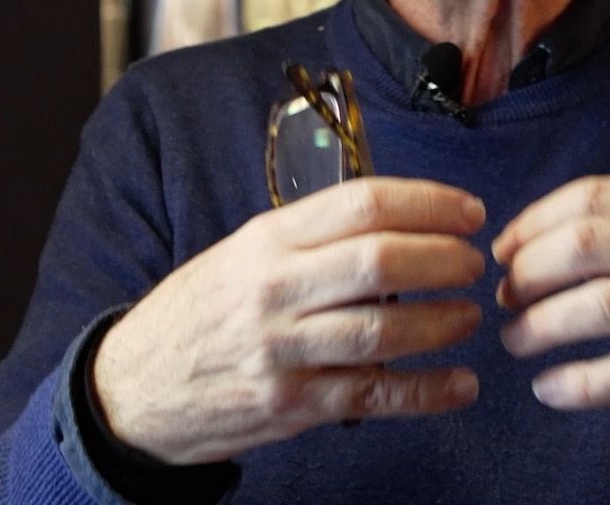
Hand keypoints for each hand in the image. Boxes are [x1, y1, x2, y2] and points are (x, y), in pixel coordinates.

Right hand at [93, 177, 488, 464]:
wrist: (134, 389)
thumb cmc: (202, 312)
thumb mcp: (241, 252)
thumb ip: (310, 236)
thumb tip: (397, 217)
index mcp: (267, 240)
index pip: (361, 204)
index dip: (428, 204)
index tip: (468, 211)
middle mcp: (274, 290)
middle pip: (379, 261)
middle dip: (444, 259)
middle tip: (475, 263)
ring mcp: (282, 351)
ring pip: (382, 329)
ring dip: (442, 322)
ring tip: (470, 316)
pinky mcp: (289, 406)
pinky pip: (372, 395)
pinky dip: (426, 392)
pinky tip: (461, 385)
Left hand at [492, 176, 609, 438]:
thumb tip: (553, 236)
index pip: (592, 197)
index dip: (533, 223)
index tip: (503, 248)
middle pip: (582, 247)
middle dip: (525, 274)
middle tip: (502, 298)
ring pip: (597, 308)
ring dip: (540, 328)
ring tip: (517, 342)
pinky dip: (577, 385)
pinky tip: (552, 389)